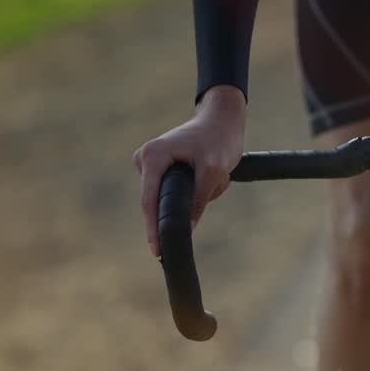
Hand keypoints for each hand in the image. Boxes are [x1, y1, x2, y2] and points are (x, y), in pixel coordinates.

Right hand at [133, 85, 246, 257]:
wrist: (223, 119)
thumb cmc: (219, 139)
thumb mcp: (214, 171)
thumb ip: (199, 200)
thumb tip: (186, 229)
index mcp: (153, 156)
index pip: (149, 201)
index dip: (153, 228)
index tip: (158, 251)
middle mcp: (146, 158)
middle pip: (159, 202)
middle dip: (189, 202)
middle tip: (214, 184)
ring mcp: (152, 164)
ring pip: (173, 199)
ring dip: (199, 194)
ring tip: (216, 174)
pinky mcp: (162, 169)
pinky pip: (179, 192)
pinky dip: (199, 189)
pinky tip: (212, 174)